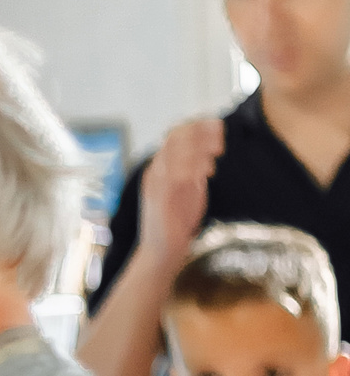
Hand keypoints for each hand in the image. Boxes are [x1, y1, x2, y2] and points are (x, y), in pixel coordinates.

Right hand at [138, 117, 222, 261]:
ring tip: (218, 149)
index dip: (197, 126)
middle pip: (174, 138)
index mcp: (160, 167)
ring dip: (199, 147)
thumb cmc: (177, 221)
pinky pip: (175, 175)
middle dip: (200, 132)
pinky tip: (208, 171)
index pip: (174, 135)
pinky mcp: (160, 198)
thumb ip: (193, 171)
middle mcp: (155, 172)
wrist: (161, 250)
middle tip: (221, 134)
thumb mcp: (187, 189)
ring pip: (174, 152)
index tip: (218, 125)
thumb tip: (208, 155)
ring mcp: (155, 184)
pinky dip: (193, 168)